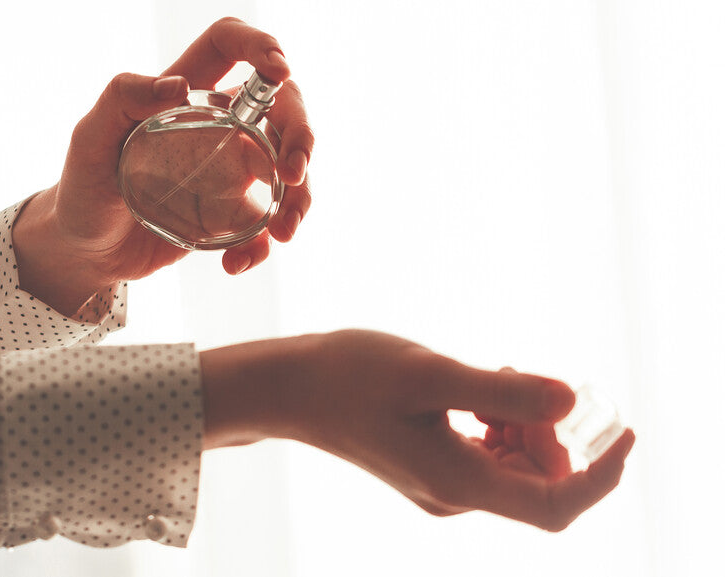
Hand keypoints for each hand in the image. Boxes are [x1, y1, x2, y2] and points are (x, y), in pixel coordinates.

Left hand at [13, 18, 313, 315]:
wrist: (83, 252)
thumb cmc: (83, 186)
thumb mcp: (89, 139)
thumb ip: (121, 100)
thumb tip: (179, 86)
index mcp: (186, 95)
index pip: (230, 44)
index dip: (260, 45)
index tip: (278, 73)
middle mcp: (217, 126)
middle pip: (282, 107)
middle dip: (302, 135)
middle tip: (293, 174)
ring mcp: (229, 171)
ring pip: (287, 168)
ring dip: (299, 198)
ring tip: (283, 233)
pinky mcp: (231, 215)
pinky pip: (265, 225)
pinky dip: (261, 246)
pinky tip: (234, 264)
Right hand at [200, 330, 634, 530]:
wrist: (290, 389)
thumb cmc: (348, 375)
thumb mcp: (430, 374)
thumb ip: (502, 390)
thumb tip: (573, 399)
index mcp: (458, 483)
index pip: (557, 504)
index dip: (603, 474)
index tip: (625, 429)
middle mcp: (455, 497)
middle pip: (540, 479)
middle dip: (549, 427)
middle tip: (516, 375)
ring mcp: (441, 487)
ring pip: (516, 465)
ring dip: (523, 421)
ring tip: (489, 375)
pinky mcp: (430, 468)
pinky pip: (490, 456)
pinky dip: (499, 423)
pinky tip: (476, 390)